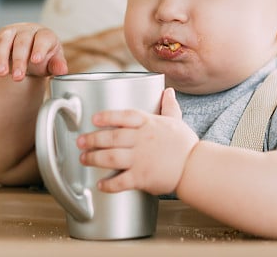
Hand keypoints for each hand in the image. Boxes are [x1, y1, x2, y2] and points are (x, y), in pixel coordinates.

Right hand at [0, 22, 67, 80]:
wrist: (27, 54)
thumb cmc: (43, 57)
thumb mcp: (52, 62)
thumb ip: (57, 65)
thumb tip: (62, 70)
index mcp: (44, 34)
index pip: (43, 38)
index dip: (39, 48)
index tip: (36, 60)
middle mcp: (26, 30)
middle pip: (21, 42)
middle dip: (18, 60)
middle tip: (17, 77)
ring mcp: (9, 33)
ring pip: (3, 40)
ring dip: (0, 57)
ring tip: (1, 73)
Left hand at [77, 88, 198, 194]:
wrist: (196, 168)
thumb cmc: (186, 145)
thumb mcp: (177, 121)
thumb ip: (170, 106)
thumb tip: (168, 91)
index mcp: (149, 124)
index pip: (124, 116)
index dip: (107, 116)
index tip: (94, 118)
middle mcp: (142, 140)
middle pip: (111, 137)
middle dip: (92, 139)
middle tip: (80, 141)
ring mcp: (141, 159)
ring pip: (110, 157)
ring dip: (93, 158)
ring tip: (84, 158)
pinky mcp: (142, 178)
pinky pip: (120, 182)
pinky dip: (108, 184)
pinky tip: (100, 184)